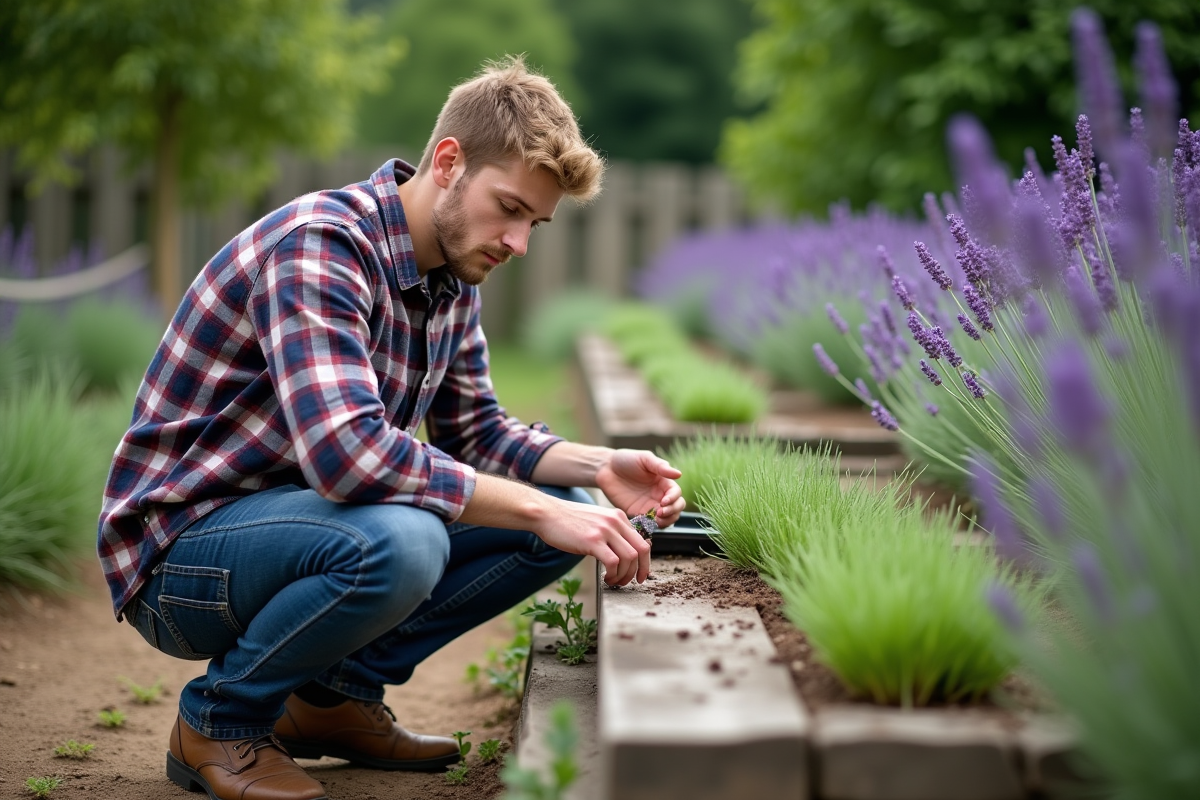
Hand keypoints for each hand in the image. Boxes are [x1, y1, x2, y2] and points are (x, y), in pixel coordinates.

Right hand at [532, 499, 651, 585]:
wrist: (546, 513)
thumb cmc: (567, 520)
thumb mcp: (596, 520)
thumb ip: (611, 532)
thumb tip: (622, 552)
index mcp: (618, 517)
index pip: (642, 542)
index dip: (645, 562)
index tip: (640, 574)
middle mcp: (615, 521)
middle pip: (641, 550)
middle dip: (639, 571)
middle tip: (629, 582)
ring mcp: (605, 530)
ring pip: (630, 558)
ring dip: (624, 575)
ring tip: (613, 580)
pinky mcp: (592, 540)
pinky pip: (613, 562)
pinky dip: (613, 574)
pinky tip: (605, 577)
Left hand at [595, 449, 685, 527]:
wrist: (606, 468)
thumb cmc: (627, 459)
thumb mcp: (645, 459)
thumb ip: (661, 467)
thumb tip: (679, 474)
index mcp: (664, 481)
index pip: (676, 493)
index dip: (673, 499)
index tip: (664, 501)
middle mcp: (659, 494)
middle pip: (676, 508)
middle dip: (672, 512)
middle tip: (660, 513)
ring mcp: (650, 505)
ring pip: (667, 518)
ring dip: (666, 521)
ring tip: (656, 520)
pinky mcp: (638, 513)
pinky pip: (650, 523)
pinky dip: (652, 525)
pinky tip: (647, 523)